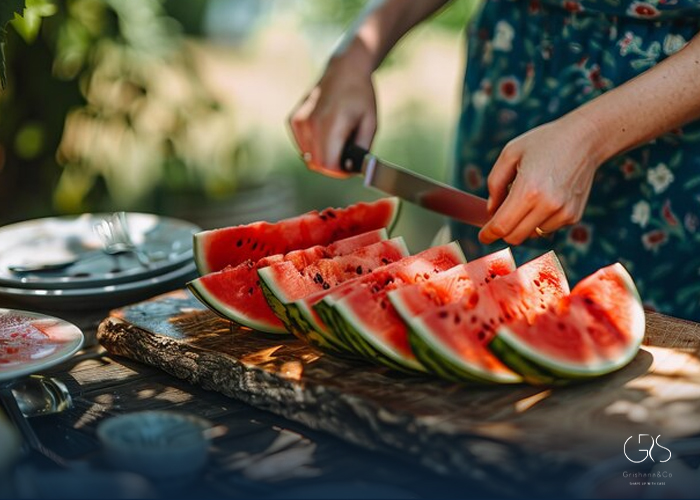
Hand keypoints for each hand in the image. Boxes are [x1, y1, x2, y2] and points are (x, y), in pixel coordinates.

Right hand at [288, 56, 376, 177]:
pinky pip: (303, 147)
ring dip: (323, 156)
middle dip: (332, 166)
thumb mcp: (371, 124)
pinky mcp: (293, 120)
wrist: (345, 69)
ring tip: (337, 139)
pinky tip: (326, 132)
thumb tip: (351, 170)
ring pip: (308, 157)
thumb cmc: (361, 96)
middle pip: (317, 164)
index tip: (350, 166)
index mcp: (331, 124)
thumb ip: (362, 151)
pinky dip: (314, 147)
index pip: (328, 165)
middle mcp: (310, 123)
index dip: (341, 172)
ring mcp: (299, 121)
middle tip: (346, 155)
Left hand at [478, 116, 602, 244]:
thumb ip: (495, 184)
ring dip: (523, 224)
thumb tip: (491, 211)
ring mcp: (563, 213)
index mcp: (528, 190)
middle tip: (498, 219)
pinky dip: (539, 220)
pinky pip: (547, 228)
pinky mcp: (573, 216)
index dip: (488, 234)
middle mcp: (547, 205)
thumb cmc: (544, 143)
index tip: (483, 236)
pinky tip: (545, 198)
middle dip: (503, 231)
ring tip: (528, 197)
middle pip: (515, 237)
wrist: (585, 139)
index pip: (502, 226)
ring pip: (531, 235)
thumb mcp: (510, 153)